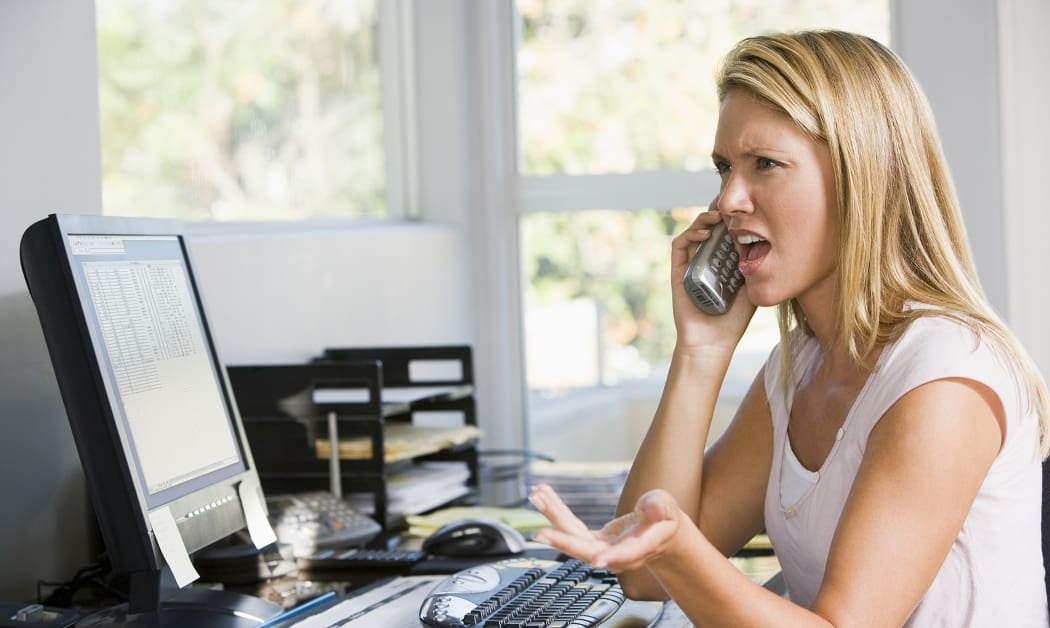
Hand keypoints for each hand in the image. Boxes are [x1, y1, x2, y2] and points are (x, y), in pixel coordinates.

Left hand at [529, 483, 681, 572]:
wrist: (659, 532)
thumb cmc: (665, 519)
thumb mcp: (666, 507)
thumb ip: (660, 508)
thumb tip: (657, 508)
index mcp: (639, 548)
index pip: (625, 555)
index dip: (611, 557)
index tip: (596, 559)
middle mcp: (616, 554)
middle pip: (587, 550)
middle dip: (563, 542)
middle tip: (540, 534)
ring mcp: (602, 549)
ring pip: (573, 536)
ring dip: (553, 516)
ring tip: (536, 496)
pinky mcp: (592, 541)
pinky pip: (571, 526)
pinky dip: (557, 510)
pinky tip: (543, 495)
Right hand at [672, 204, 754, 352]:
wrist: (713, 342)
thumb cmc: (734, 319)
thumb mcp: (753, 287)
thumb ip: (757, 267)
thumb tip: (770, 242)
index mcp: (724, 261)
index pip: (725, 232)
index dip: (732, 217)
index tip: (744, 204)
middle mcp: (706, 260)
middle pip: (709, 227)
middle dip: (718, 211)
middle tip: (729, 201)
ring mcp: (691, 264)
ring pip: (694, 232)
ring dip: (704, 219)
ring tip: (719, 215)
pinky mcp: (679, 271)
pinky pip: (680, 246)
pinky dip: (690, 234)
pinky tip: (705, 233)